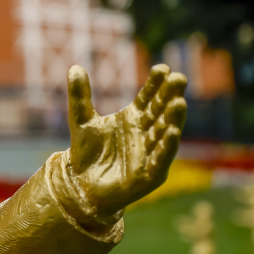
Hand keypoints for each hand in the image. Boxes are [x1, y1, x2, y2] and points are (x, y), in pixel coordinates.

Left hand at [67, 64, 187, 217]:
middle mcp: (146, 133)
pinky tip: (171, 132)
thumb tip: (74, 67)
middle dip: (170, 95)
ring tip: (179, 102)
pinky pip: (160, 159)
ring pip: (164, 132)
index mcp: (133, 118)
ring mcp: (150, 153)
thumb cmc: (86, 153)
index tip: (162, 68)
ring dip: (173, 118)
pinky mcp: (150, 174)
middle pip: (161, 111)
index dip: (156, 83)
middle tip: (179, 78)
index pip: (149, 97)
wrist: (80, 186)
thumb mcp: (81, 120)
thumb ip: (80, 96)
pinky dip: (166, 146)